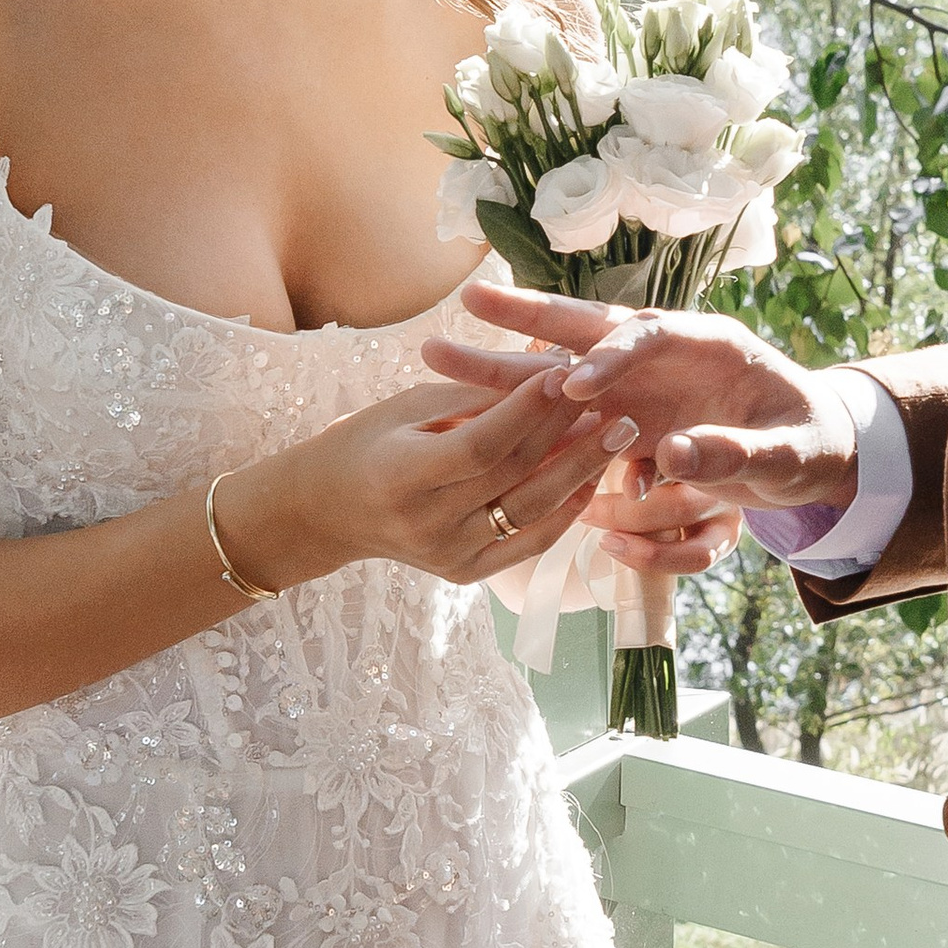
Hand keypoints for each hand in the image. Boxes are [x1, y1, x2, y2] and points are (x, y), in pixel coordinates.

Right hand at [217, 372, 635, 593]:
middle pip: (513, 479)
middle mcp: (425, 525)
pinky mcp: (465, 575)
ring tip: (617, 437)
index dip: (526, 411)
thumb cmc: (369, 441)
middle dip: (567, 438)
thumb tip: (547, 373)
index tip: (565, 373)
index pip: (480, 445)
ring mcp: (447, 557)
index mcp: (400, 476)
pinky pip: (527, 545)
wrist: (330, 511)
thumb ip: (474, 396)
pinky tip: (591, 481)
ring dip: (579, 474)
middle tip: (614, 404)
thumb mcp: (409, 406)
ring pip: (530, 515)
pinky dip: (564, 514)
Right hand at [424, 287, 860, 574]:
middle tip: (466, 302)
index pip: (649, 335)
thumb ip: (738, 454)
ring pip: (560, 371)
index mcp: (709, 343)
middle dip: (527, 319)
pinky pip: (566, 419)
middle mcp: (663, 354)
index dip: (611, 356)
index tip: (572, 384)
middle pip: (587, 332)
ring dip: (504, 367)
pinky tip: (470, 417)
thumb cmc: (813, 444)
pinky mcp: (625, 419)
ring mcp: (638, 386)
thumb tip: (673, 454)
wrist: (813, 453)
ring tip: (437, 357)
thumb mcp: (792, 455)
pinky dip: (524, 417)